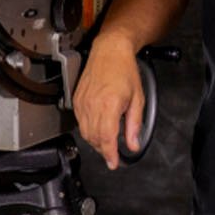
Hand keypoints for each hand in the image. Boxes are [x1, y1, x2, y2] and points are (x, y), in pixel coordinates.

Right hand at [72, 35, 143, 169]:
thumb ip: (134, 124)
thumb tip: (133, 143)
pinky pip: (80, 122)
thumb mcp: (138, 98)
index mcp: (109, 104)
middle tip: (114, 155)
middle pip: (95, 138)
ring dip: (96, 142)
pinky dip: (89, 130)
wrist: (110, 50)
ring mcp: (82, 103)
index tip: (114, 163)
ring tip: (107, 143)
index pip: (106, 138)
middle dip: (104, 150)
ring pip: (86, 133)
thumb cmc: (124, 69)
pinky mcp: (77, 100)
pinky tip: (98, 129)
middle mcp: (93, 105)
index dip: (110, 154)